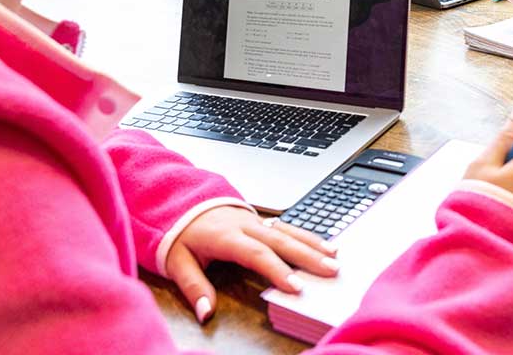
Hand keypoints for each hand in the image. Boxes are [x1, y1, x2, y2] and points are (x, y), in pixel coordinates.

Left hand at [165, 206, 337, 322]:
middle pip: (281, 241)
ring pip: (289, 231)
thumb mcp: (176, 262)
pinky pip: (288, 227)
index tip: (296, 287)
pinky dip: (308, 236)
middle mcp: (245, 226)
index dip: (277, 270)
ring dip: (313, 244)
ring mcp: (255, 220)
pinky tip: (325, 245)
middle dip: (307, 257)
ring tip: (335, 258)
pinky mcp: (261, 220)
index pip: (256, 254)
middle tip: (330, 271)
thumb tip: (206, 312)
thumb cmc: (180, 234)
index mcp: (226, 237)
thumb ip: (193, 287)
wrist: (181, 200)